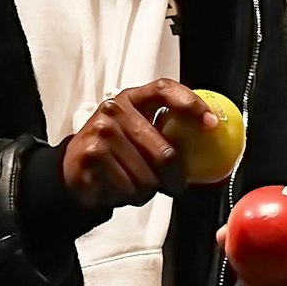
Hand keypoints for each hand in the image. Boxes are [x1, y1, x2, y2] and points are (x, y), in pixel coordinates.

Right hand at [61, 80, 217, 209]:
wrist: (75, 166)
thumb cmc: (118, 151)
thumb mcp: (140, 133)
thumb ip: (168, 133)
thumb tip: (211, 139)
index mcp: (134, 99)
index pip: (165, 89)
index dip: (190, 103)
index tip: (211, 123)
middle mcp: (115, 109)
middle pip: (164, 152)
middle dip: (173, 179)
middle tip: (174, 187)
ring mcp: (101, 130)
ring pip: (147, 177)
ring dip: (147, 191)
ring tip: (134, 184)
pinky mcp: (90, 154)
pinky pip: (126, 187)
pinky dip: (128, 196)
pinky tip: (118, 187)